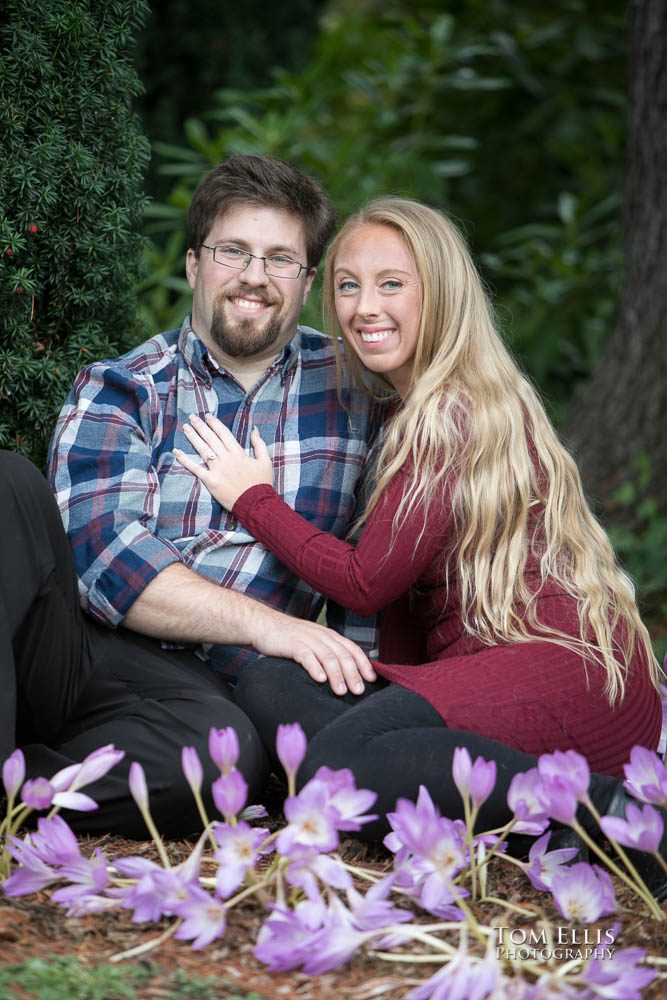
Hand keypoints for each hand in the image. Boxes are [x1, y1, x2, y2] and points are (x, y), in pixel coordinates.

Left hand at [174, 414, 272, 509]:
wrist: (256, 503)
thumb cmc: (262, 483)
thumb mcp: (265, 461)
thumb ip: (259, 444)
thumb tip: (255, 429)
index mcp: (238, 453)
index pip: (223, 433)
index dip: (214, 423)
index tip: (207, 416)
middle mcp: (226, 458)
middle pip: (211, 438)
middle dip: (201, 426)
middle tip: (192, 417)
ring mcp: (217, 469)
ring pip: (203, 450)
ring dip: (193, 437)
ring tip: (185, 428)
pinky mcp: (211, 481)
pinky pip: (196, 469)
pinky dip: (185, 460)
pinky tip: (177, 452)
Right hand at [254, 609, 377, 695]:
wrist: (265, 624)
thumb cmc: (291, 638)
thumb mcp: (314, 642)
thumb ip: (328, 653)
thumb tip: (345, 674)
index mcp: (329, 635)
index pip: (352, 648)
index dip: (363, 664)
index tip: (372, 680)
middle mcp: (322, 635)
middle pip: (342, 655)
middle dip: (353, 673)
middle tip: (359, 691)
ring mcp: (307, 639)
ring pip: (327, 656)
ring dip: (336, 675)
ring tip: (341, 691)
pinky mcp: (292, 644)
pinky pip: (306, 656)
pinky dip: (314, 667)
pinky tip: (319, 679)